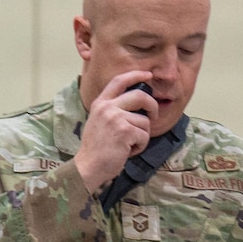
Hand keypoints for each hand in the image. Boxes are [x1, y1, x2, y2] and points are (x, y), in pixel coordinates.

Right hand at [75, 71, 156, 188]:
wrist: (89, 166)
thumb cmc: (96, 148)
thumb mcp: (98, 121)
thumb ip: (112, 110)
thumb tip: (137, 104)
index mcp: (101, 103)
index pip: (119, 81)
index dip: (136, 75)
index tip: (148, 75)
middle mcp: (108, 107)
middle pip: (140, 96)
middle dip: (152, 106)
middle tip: (153, 117)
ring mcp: (116, 118)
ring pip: (145, 121)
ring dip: (142, 136)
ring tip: (129, 145)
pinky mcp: (125, 131)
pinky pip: (144, 135)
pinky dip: (140, 146)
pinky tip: (128, 151)